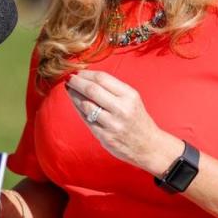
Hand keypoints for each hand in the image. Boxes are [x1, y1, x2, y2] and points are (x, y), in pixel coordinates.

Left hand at [65, 70, 181, 174]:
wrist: (148, 146)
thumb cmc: (137, 119)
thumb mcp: (132, 99)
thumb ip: (112, 88)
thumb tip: (86, 77)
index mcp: (129, 95)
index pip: (102, 78)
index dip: (86, 73)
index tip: (77, 72)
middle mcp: (121, 109)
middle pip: (92, 90)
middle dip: (76, 82)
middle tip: (68, 79)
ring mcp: (112, 124)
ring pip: (86, 104)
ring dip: (74, 95)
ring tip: (70, 90)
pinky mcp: (105, 136)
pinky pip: (86, 119)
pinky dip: (78, 109)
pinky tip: (75, 103)